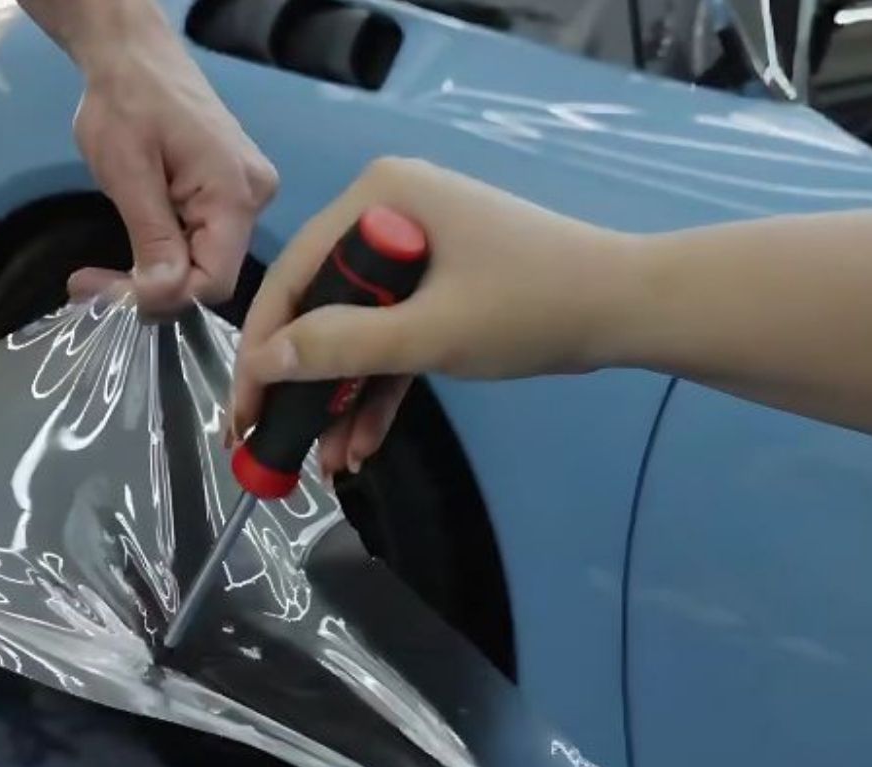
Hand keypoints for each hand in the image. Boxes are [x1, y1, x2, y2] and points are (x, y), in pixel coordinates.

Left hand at [62, 7, 275, 312]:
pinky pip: (200, 244)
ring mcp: (244, 197)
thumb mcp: (128, 171)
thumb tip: (161, 298)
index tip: (102, 292)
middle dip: (148, 290)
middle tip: (86, 285)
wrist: (134, 55)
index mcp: (235, 193)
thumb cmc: (127, 101)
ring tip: (96, 274)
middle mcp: (253, 199)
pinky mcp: (227, 195)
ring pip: (202, 265)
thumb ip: (151, 237)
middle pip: (208, 277)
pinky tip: (129, 251)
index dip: (161, 299)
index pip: (213, 283)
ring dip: (151, 274)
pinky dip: (162, 255)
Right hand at [233, 157, 631, 475]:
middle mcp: (388, 212)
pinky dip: (378, 386)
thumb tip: (265, 362)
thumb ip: (340, 347)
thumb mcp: (428, 334)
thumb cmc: (530, 306)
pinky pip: (392, 335)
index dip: (263, 349)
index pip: (293, 274)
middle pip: (319, 306)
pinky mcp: (441, 282)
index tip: (243, 413)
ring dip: (340, 397)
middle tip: (274, 445)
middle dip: (304, 384)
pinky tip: (361, 444)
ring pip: (356, 330)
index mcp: (378, 197)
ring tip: (327, 463)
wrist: (628, 309)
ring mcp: (417, 247)